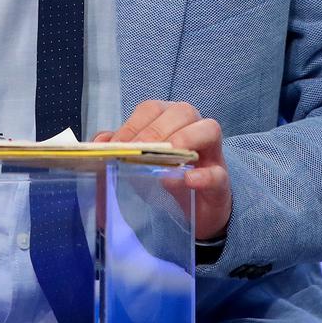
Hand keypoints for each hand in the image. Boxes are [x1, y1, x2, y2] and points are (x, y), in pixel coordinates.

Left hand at [95, 100, 231, 240]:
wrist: (195, 213)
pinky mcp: (222, 181)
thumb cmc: (165, 178)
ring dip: (185, 139)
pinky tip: (189, 180)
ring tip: (168, 159)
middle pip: (182, 112)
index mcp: (169, 119)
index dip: (133, 124)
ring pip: (208, 129)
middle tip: (139, 150)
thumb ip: (119, 149)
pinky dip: (204, 175)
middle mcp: (194, 127)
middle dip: (157, 130)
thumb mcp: (137, 163)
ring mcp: (212, 153)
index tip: (117, 146)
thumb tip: (99, 141)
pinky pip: (218, 172)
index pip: (152, 109)